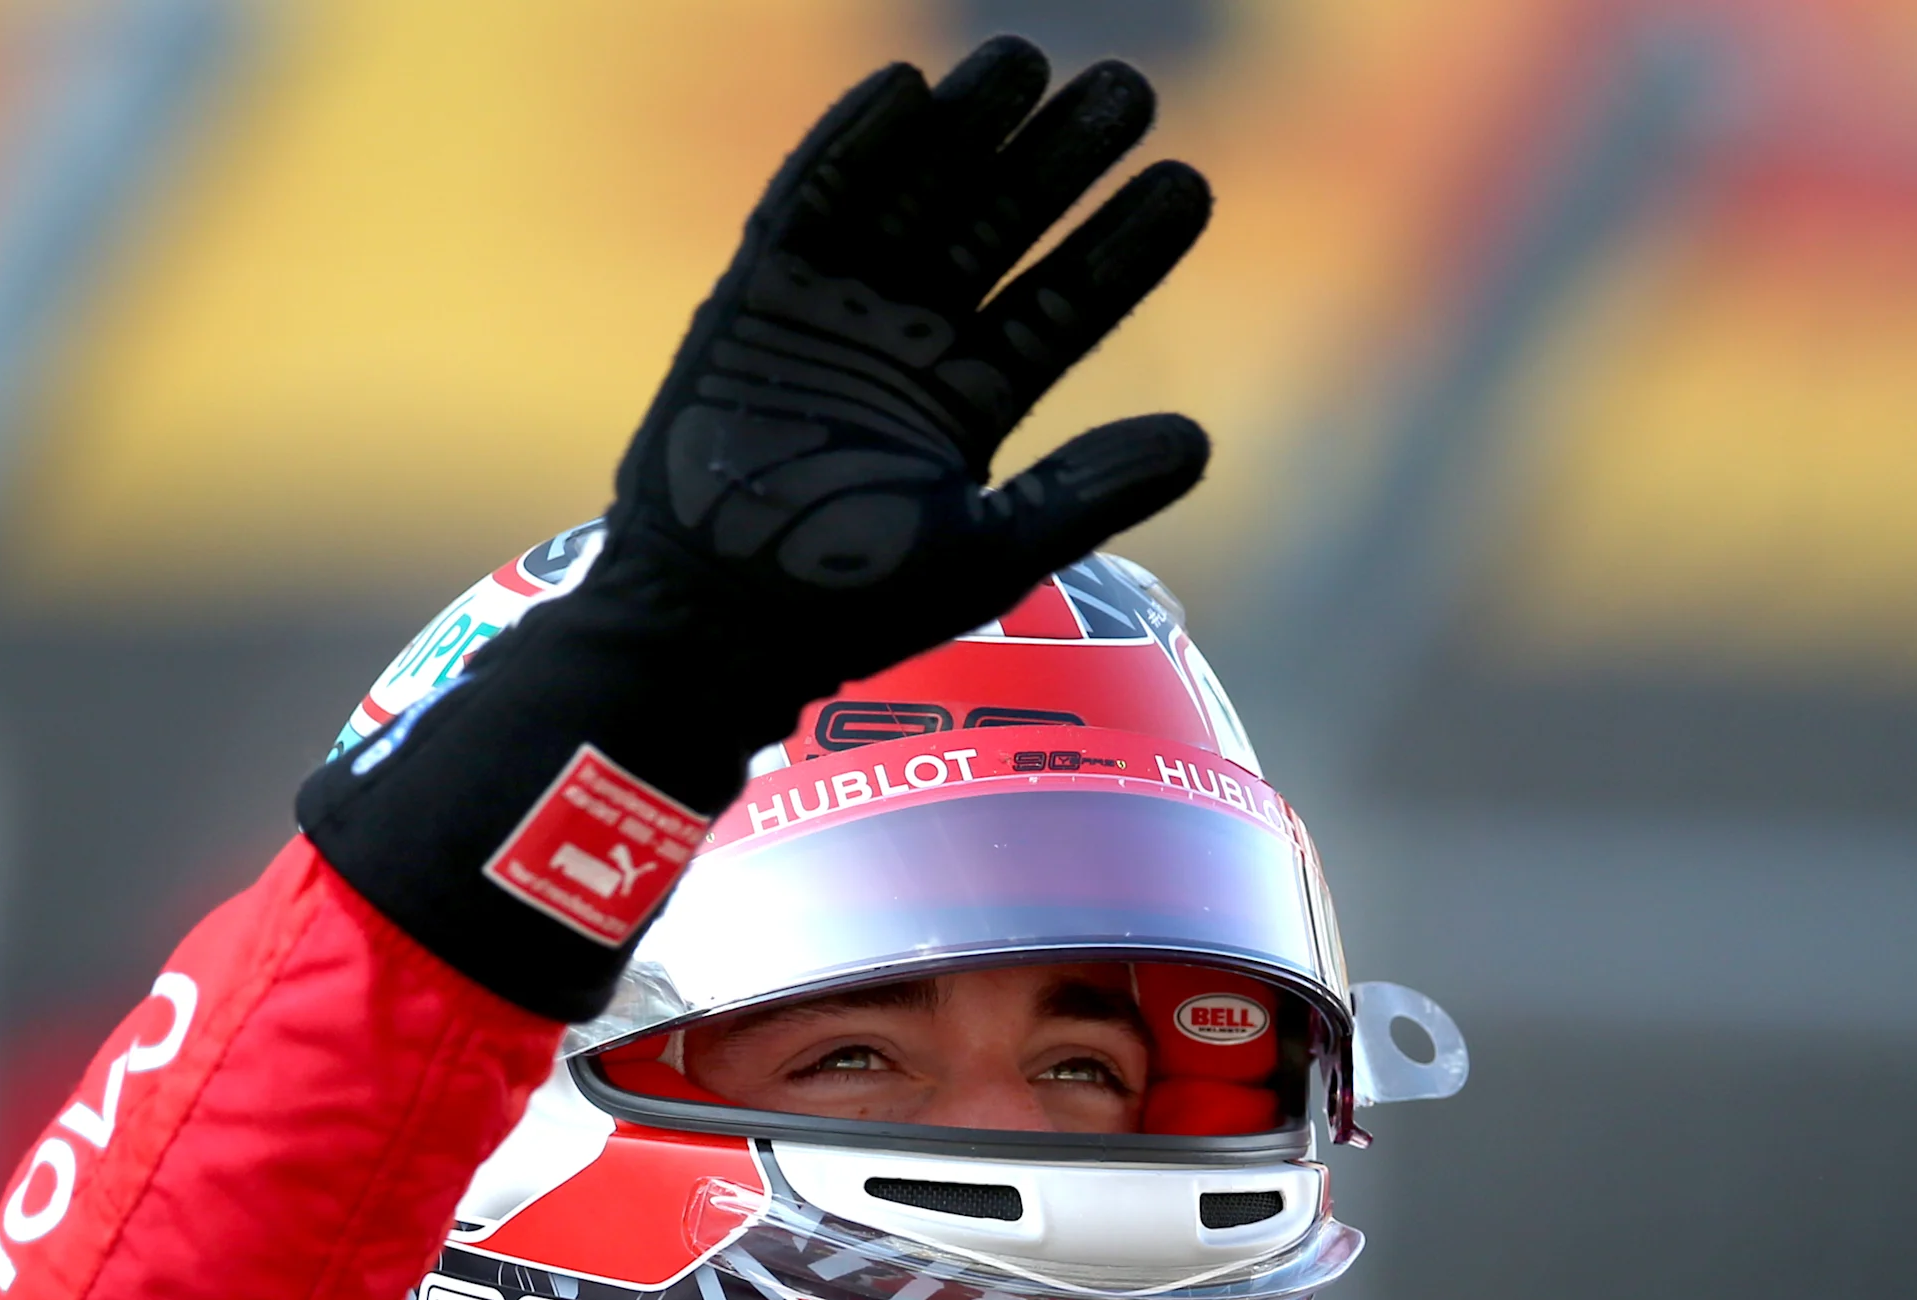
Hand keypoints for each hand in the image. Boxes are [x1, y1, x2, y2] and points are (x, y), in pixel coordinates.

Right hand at [299, 39, 1213, 1020]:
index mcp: (970, 403)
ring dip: (968, 130)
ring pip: (914, 197)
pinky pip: (809, 201)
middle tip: (1127, 89)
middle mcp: (909, 345)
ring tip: (1028, 62)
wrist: (712, 621)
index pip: (1063, 307)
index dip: (1123, 248)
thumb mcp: (987, 550)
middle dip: (1058, 161)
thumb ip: (1086, 492)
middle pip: (997, 229)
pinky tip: (906, 86)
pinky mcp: (756, 296)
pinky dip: (852, 145)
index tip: (1190, 184)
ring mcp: (833, 313)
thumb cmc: (847, 604)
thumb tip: (1204, 440)